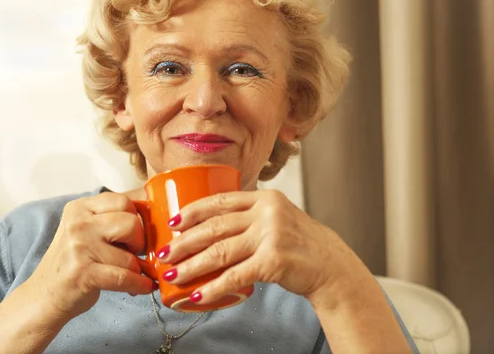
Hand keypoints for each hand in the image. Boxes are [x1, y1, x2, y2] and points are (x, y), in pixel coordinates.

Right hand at [25, 192, 155, 319]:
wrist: (44, 295)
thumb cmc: (74, 262)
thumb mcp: (88, 230)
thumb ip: (114, 217)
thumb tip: (156, 207)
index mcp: (80, 207)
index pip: (123, 200)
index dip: (137, 217)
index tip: (137, 231)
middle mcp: (78, 223)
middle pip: (131, 222)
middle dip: (139, 240)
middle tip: (134, 252)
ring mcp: (79, 247)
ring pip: (130, 255)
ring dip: (136, 268)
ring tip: (131, 273)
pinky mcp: (83, 273)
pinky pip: (125, 277)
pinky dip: (139, 284)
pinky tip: (144, 287)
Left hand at [157, 190, 361, 303]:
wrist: (330, 264)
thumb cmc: (299, 244)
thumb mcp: (278, 218)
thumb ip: (251, 216)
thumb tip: (210, 226)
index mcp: (264, 199)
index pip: (221, 201)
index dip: (193, 212)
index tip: (173, 223)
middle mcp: (267, 213)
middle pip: (215, 227)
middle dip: (184, 242)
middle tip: (164, 253)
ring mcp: (271, 236)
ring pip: (220, 251)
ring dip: (192, 265)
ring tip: (172, 274)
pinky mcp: (274, 260)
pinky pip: (235, 276)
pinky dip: (214, 287)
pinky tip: (198, 295)